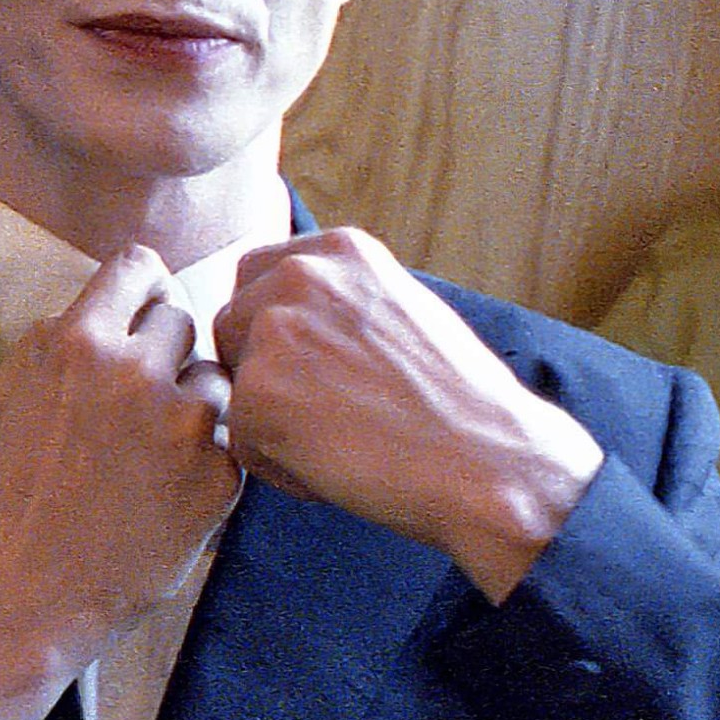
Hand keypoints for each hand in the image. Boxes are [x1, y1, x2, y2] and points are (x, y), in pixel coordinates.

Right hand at [0, 245, 238, 719]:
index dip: (142, 286)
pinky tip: (169, 488)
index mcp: (79, 342)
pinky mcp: (220, 476)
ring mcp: (186, 425)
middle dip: (162, 351)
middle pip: (181, 319)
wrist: (21, 599)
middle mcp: (137, 372)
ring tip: (153, 449)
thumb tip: (104, 303)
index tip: (142, 309)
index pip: (137, 265)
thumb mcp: (4, 392)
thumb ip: (55, 334)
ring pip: (213, 377)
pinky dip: (208, 457)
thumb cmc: (4, 495)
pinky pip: (230, 438)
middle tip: (138, 398)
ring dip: (192, 401)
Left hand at [214, 228, 601, 603]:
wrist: (488, 460)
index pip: (257, 275)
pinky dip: (280, 468)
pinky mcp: (256, 394)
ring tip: (339, 440)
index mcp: (339, 249)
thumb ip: (339, 301)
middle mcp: (299, 275)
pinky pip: (243, 442)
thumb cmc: (457, 401)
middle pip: (231, 324)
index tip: (310, 366)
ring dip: (269, 418)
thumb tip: (284, 321)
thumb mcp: (399, 310)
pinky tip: (338, 469)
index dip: (271, 327)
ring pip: (233, 383)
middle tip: (326, 412)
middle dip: (260, 370)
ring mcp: (272, 331)